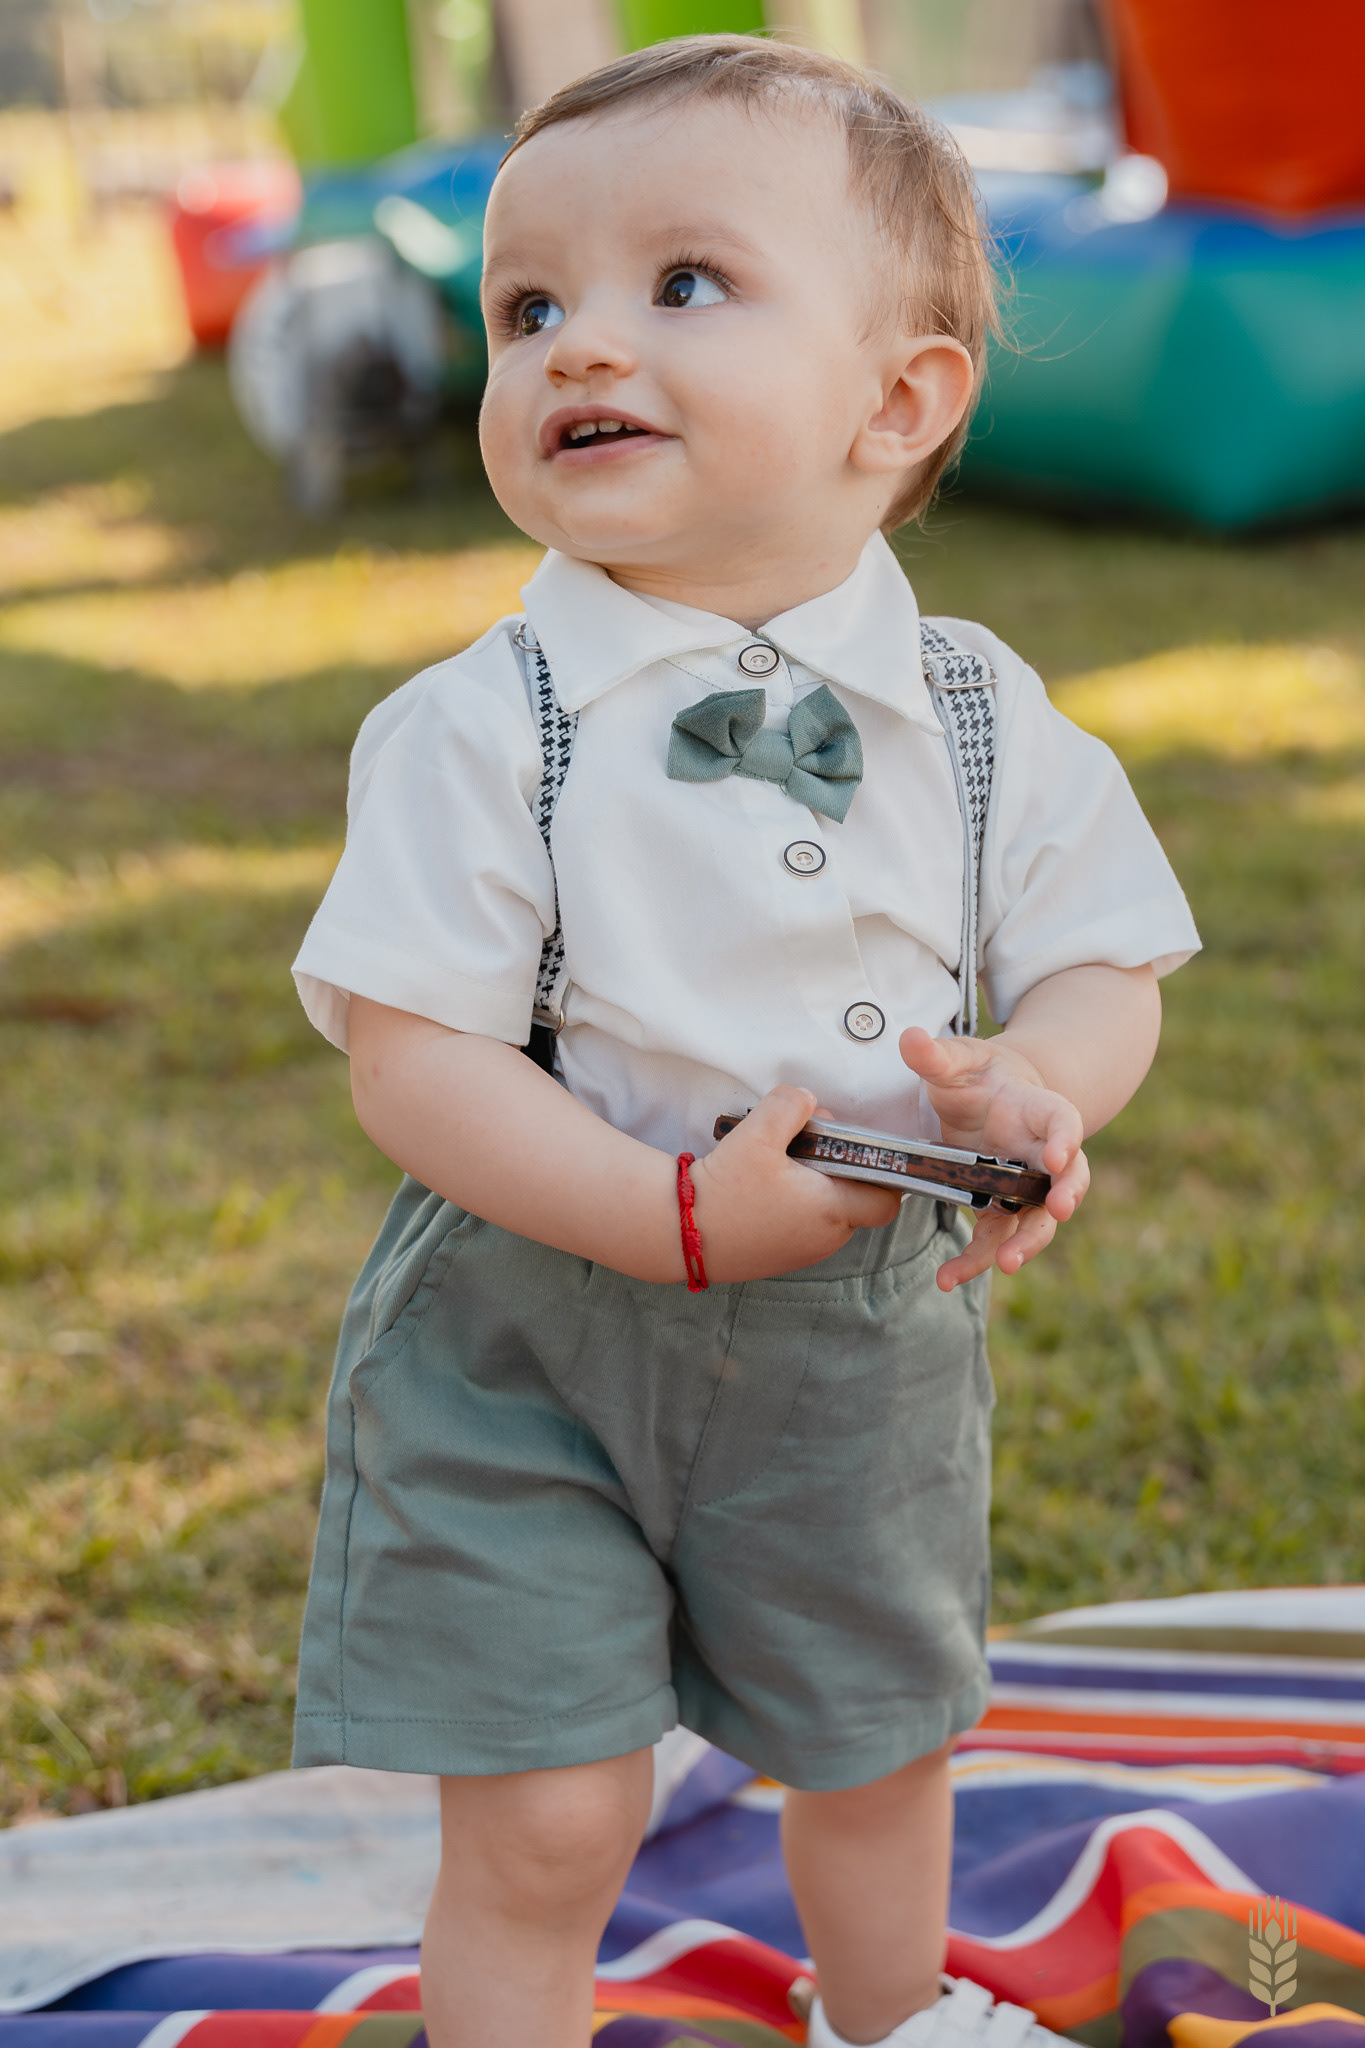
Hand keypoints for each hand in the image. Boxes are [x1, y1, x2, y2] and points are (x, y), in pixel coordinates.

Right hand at [691, 1085, 899, 1281]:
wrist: (676, 1232)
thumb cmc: (722, 1189)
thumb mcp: (757, 1134)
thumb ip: (789, 1106)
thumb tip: (807, 1099)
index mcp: (830, 1211)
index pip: (886, 1201)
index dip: (882, 1174)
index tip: (858, 1151)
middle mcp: (823, 1239)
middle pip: (856, 1202)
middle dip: (840, 1171)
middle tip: (808, 1145)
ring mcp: (800, 1253)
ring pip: (828, 1214)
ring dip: (816, 1188)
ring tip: (781, 1163)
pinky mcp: (778, 1258)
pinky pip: (803, 1227)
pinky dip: (795, 1206)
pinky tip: (765, 1186)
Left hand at [898, 1026, 1088, 1292]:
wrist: (992, 1097)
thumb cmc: (982, 1076)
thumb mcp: (960, 1059)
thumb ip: (936, 1055)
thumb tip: (909, 1038)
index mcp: (1040, 1111)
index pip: (1062, 1122)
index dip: (1065, 1138)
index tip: (1057, 1154)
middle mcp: (1041, 1154)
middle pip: (1067, 1180)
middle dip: (1065, 1197)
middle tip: (1059, 1212)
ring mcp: (1024, 1186)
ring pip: (1035, 1221)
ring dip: (1025, 1244)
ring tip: (1006, 1265)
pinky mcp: (1000, 1210)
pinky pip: (995, 1240)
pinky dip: (975, 1261)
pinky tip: (948, 1278)